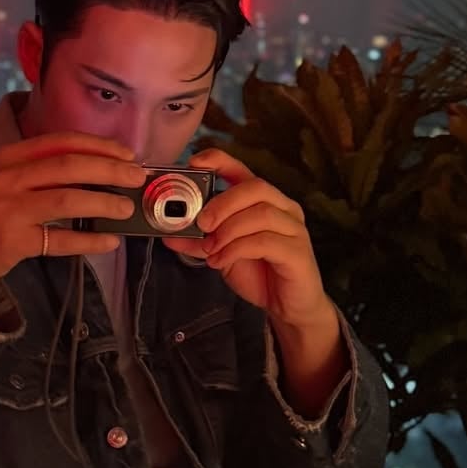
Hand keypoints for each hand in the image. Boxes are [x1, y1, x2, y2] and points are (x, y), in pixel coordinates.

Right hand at [0, 132, 145, 282]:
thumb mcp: (3, 177)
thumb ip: (40, 170)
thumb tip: (97, 170)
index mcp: (9, 155)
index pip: (61, 142)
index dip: (99, 145)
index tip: (127, 153)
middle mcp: (8, 177)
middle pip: (70, 166)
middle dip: (111, 170)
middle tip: (136, 178)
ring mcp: (9, 209)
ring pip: (69, 199)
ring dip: (104, 202)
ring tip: (126, 208)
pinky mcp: (12, 241)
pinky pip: (61, 239)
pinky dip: (89, 240)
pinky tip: (109, 241)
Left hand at [163, 148, 331, 330]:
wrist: (288, 306)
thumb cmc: (259, 273)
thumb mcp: (222, 253)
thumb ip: (199, 242)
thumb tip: (168, 235)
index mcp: (264, 201)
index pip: (243, 170)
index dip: (220, 160)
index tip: (195, 163)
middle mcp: (283, 208)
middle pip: (255, 187)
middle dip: (223, 202)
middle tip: (202, 224)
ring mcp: (294, 229)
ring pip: (262, 213)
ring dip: (229, 230)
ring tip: (210, 248)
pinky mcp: (298, 252)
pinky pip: (266, 241)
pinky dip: (237, 249)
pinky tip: (221, 261)